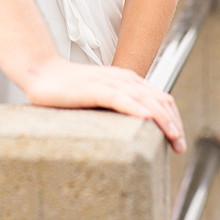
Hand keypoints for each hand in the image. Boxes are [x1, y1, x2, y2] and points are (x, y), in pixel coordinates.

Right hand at [23, 58, 186, 152]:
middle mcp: (122, 79)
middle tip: (179, 147)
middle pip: (159, 100)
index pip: (160, 98)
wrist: (40, 72)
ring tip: (173, 137)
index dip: (174, 118)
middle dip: (174, 123)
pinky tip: (146, 119)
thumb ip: (116, 107)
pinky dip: (136, 108)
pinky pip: (120, 98)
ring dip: (163, 119)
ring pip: (145, 99)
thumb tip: (132, 131)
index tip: (177, 140)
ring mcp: (108, 82)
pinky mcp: (93, 88)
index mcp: (126, 81)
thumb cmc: (66, 89)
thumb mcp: (98, 97)